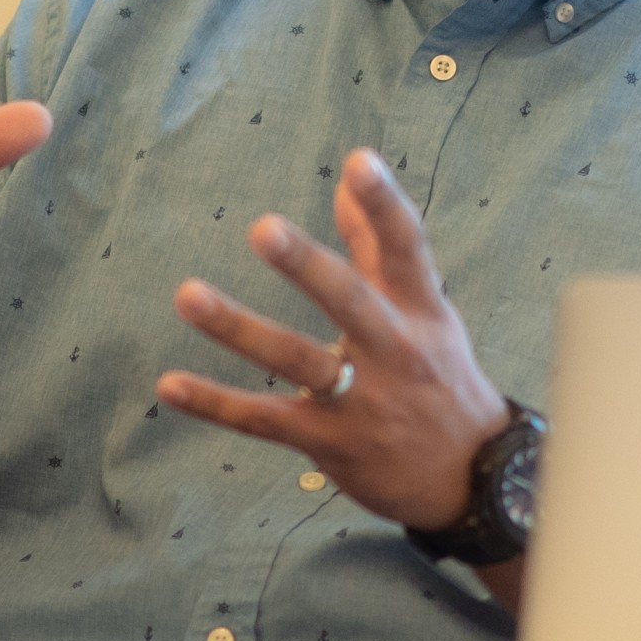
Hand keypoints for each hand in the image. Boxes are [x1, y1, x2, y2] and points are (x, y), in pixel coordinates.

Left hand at [155, 151, 513, 537]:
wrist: (472, 478)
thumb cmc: (440, 377)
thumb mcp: (424, 311)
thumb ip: (378, 244)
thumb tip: (347, 179)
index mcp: (419, 311)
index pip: (406, 249)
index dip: (386, 206)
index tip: (360, 162)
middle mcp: (393, 350)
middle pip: (350, 302)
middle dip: (307, 267)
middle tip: (262, 228)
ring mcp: (360, 400)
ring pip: (296, 360)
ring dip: (241, 328)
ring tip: (188, 295)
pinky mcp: (329, 442)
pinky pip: (265, 421)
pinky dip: (216, 404)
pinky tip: (168, 385)